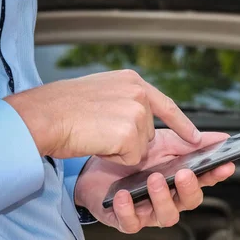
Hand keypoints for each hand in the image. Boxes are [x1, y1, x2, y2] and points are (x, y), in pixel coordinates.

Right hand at [4, 70, 199, 164]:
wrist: (42, 116)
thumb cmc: (62, 107)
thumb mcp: (101, 91)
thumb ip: (125, 99)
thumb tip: (140, 117)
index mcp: (132, 81)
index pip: (166, 105)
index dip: (182, 124)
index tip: (197, 138)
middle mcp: (139, 94)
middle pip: (149, 132)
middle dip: (129, 139)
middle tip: (99, 129)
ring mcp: (136, 113)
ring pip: (140, 147)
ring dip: (120, 148)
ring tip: (96, 134)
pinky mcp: (130, 134)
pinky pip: (131, 158)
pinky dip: (114, 158)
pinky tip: (97, 143)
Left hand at [75, 129, 235, 231]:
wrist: (95, 166)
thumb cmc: (134, 157)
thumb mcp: (164, 143)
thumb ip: (191, 142)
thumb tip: (223, 138)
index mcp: (182, 181)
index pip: (206, 179)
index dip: (217, 174)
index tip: (225, 165)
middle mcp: (171, 199)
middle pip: (190, 202)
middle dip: (189, 188)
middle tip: (184, 173)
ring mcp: (150, 212)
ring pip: (167, 216)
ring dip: (162, 198)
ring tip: (154, 179)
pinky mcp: (126, 220)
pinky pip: (132, 223)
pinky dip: (128, 210)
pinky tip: (124, 194)